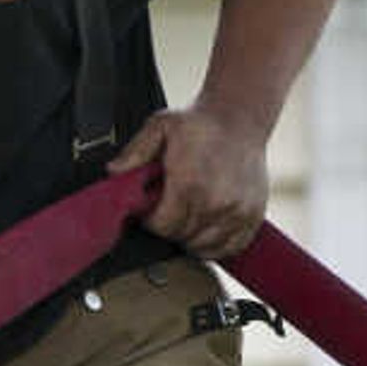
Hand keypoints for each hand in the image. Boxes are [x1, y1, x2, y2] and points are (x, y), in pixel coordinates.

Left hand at [110, 102, 270, 259]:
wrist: (240, 117)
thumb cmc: (199, 123)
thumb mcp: (160, 127)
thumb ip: (135, 152)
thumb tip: (113, 172)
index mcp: (189, 183)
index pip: (162, 226)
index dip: (150, 221)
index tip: (149, 211)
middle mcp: (216, 202)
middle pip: (181, 237)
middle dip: (169, 227)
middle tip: (167, 209)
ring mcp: (238, 212)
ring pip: (203, 247)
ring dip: (190, 237)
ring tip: (186, 215)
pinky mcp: (253, 216)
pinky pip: (230, 248)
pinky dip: (215, 244)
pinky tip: (207, 227)